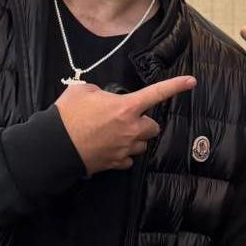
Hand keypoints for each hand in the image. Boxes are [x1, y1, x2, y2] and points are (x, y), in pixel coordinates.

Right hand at [54, 76, 195, 174]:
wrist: (54, 146)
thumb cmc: (67, 115)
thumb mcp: (81, 91)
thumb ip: (97, 91)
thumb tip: (99, 96)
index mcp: (126, 108)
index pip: (157, 93)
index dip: (176, 86)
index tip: (192, 81)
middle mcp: (131, 129)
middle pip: (153, 127)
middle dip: (145, 123)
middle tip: (128, 119)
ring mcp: (125, 149)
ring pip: (142, 145)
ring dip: (135, 139)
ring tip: (117, 135)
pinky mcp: (115, 164)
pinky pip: (128, 160)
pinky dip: (124, 155)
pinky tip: (111, 149)